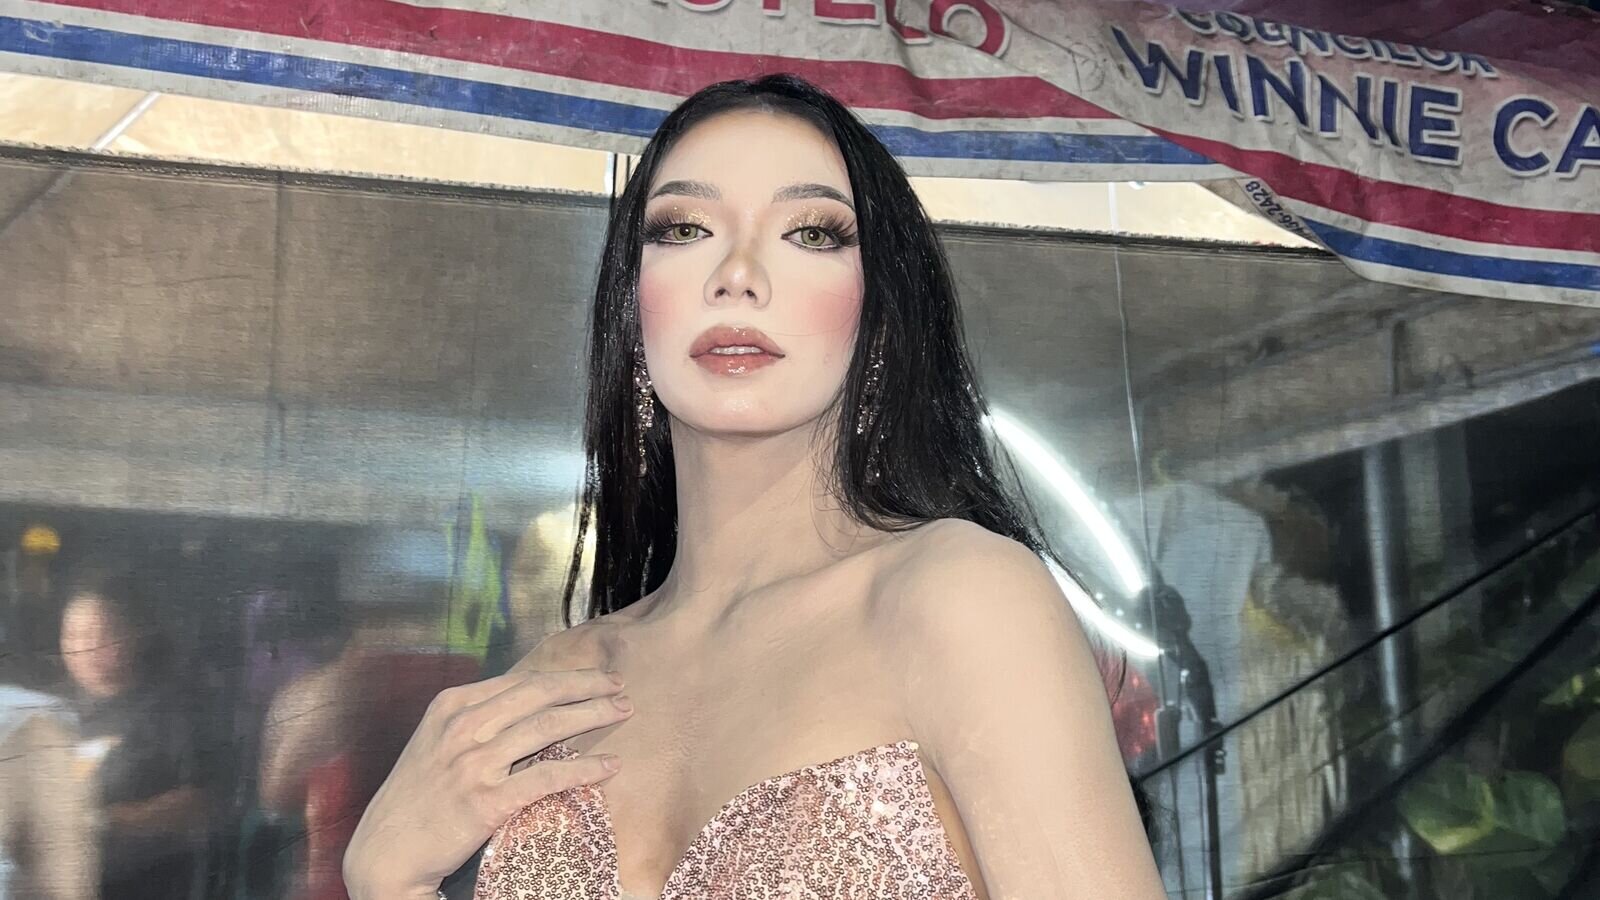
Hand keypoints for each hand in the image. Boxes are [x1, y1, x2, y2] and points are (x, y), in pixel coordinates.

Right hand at [342, 667, 632, 897]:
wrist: (385, 852)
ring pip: (547, 726)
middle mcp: (462, 728)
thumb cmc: (416, 799)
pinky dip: (583, 768)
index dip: (562, 676)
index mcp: (450, 707)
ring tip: (622, 711)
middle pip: (538, 694)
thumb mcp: (437, 743)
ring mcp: (473, 764)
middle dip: (585, 686)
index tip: (593, 676)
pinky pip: (546, 776)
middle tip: (619, 685)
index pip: (519, 681)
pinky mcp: (485, 801)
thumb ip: (476, 720)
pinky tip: (609, 766)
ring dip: (592, 715)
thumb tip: (528, 703)